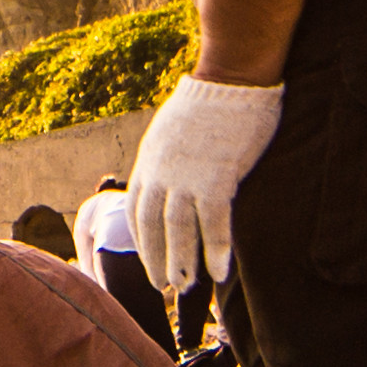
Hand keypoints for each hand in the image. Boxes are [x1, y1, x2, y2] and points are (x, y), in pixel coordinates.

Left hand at [126, 75, 285, 295]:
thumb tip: (164, 180)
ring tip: (184, 286)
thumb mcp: (169, 132)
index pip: (137, 210)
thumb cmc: (207, 105)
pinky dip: (215, 250)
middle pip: (153, 227)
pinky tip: (219, 272)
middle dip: (155, 259)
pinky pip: (214, 223)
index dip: (142, 240)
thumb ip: (164, 159)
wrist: (229, 80)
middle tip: (163, 286)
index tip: (148, 261)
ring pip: (178, 231)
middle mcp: (161, 174)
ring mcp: (187, 178)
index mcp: (149, 162)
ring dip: (180, 262)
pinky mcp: (216, 178)